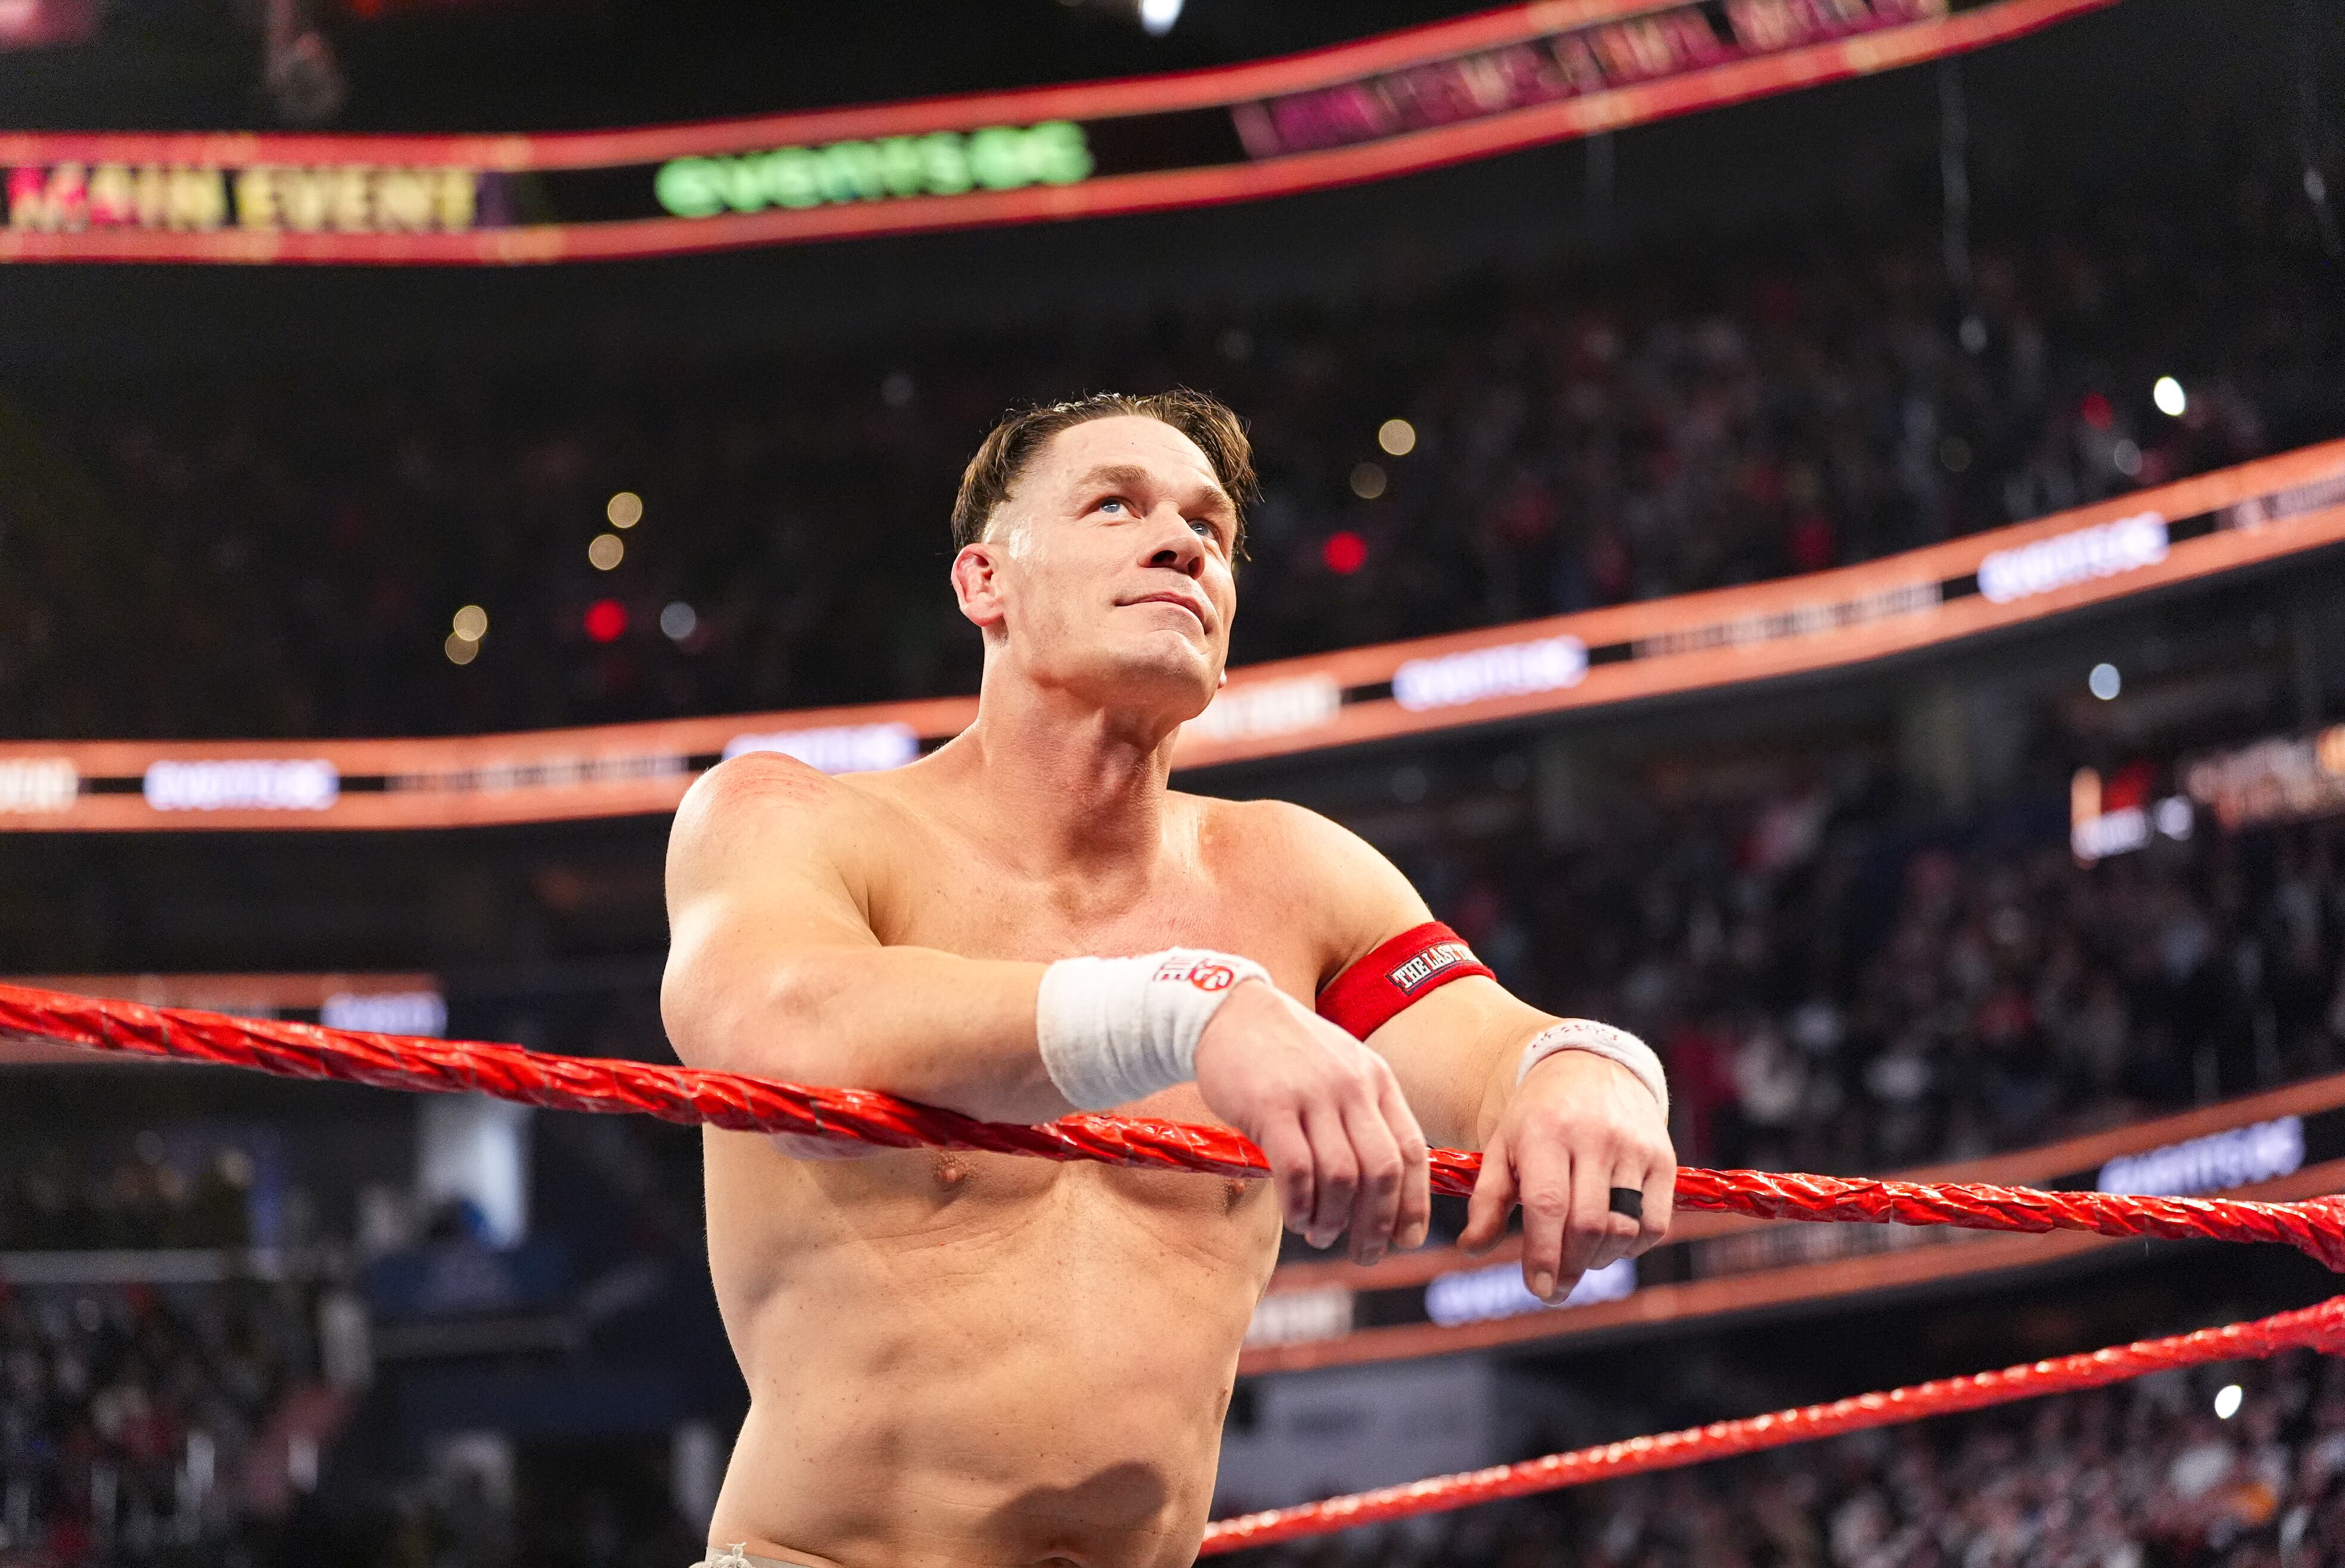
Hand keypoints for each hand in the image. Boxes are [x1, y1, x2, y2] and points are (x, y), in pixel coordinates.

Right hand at [1194, 980, 1431, 1263]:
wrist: (1230, 1010)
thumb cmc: (1286, 1053)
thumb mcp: (1342, 1069)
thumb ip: (1365, 1115)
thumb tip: (1385, 1186)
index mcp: (1377, 1080)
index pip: (1411, 1152)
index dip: (1413, 1204)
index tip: (1406, 1239)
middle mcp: (1352, 1086)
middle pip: (1382, 1171)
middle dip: (1377, 1224)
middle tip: (1365, 1255)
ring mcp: (1312, 1094)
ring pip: (1341, 1176)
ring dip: (1334, 1219)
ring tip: (1321, 1235)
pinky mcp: (1270, 1105)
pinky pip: (1296, 1168)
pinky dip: (1300, 1204)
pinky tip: (1296, 1217)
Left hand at [1457, 1048, 1673, 1302]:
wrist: (1590, 1066)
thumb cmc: (1537, 1117)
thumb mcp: (1503, 1147)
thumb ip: (1487, 1200)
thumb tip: (1472, 1248)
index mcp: (1546, 1132)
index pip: (1547, 1205)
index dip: (1543, 1254)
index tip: (1538, 1289)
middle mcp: (1594, 1137)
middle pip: (1587, 1224)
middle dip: (1569, 1267)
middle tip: (1554, 1287)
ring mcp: (1634, 1147)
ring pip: (1623, 1229)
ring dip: (1598, 1259)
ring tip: (1578, 1256)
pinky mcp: (1664, 1158)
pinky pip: (1654, 1224)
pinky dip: (1632, 1247)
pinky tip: (1610, 1241)